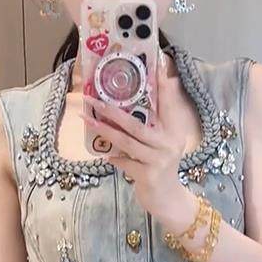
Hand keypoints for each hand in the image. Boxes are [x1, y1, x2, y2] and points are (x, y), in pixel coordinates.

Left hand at [78, 52, 187, 217]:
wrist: (168, 200)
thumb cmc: (160, 168)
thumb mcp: (160, 145)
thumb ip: (149, 126)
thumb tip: (126, 109)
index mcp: (173, 132)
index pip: (168, 104)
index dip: (164, 85)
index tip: (159, 62)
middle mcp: (169, 143)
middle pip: (137, 124)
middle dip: (113, 111)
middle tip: (94, 100)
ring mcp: (159, 160)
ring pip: (127, 142)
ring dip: (106, 131)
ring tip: (89, 120)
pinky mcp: (148, 176)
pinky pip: (125, 162)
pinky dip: (114, 158)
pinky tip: (104, 155)